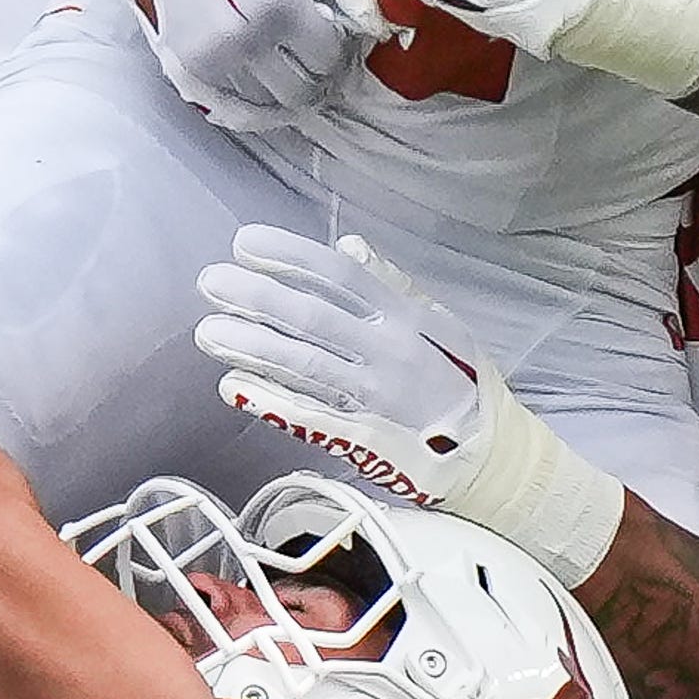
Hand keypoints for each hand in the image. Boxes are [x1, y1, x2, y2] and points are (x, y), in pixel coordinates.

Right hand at [112, 0, 383, 129]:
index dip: (341, 44)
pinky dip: (260, 104)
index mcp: (273, 4)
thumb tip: (383, 31)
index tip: (335, 25)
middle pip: (303, 89)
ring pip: (273, 105)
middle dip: (319, 71)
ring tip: (289, 53)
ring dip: (291, 87)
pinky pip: (237, 114)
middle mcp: (237, 41)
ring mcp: (207, 62)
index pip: (329, 57)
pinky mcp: (185, 74)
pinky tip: (267, 78)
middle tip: (316, 44)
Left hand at [194, 225, 495, 510]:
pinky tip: (232, 385)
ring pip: (305, 365)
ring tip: (209, 330)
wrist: (489, 455)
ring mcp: (374, 398)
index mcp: (405, 319)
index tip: (244, 242)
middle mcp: (388, 354)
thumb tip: (349, 245)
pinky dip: (270, 400)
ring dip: (252, 345)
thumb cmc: (461, 382)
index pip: (341, 276)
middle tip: (210, 282)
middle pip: (314, 318)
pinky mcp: (362, 439)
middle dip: (258, 297)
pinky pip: (309, 416)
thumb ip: (390, 284)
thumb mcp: (439, 324)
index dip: (291, 257)